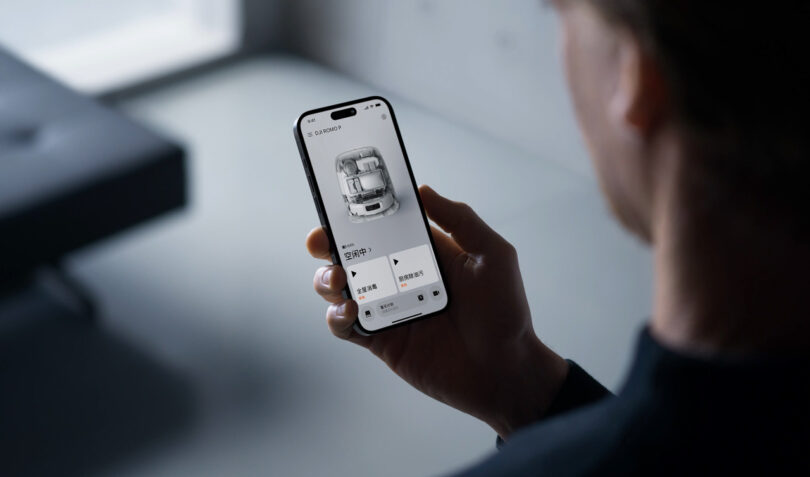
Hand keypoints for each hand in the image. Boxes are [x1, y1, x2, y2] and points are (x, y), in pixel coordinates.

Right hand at [306, 185, 567, 437]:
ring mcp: (387, 308)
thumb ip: (460, 219)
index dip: (357, 213)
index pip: (382, 225)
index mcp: (423, 252)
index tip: (339, 203)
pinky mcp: (380, 340)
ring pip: (339, 287)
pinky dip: (336, 316)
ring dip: (326, 279)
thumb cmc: (505, 312)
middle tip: (321, 241)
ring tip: (339, 279)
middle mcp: (400, 276)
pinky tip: (349, 311)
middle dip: (327, 242)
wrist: (504, 372)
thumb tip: (422, 189)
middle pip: (350, 253)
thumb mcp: (493, 255)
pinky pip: (344, 326)